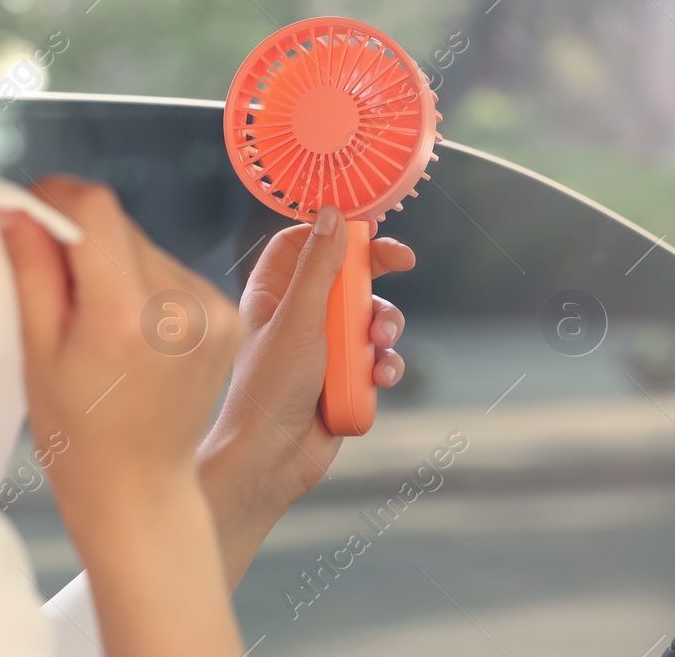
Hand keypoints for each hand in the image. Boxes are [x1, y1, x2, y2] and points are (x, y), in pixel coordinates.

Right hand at [0, 175, 245, 655]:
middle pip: (118, 225)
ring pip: (144, 245)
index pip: (94, 208)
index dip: (55, 197)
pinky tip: (130, 330)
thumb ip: (30, 268)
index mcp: (124, 316)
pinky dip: (144, 283)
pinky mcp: (229, 316)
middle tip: (52, 282)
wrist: (139, 489)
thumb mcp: (36, 350)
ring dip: (112, 260)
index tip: (29, 213)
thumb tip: (16, 206)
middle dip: (79, 237)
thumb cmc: (77, 433)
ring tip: (95, 320)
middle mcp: (178, 307)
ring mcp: (212, 311)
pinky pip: (171, 270)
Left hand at [197, 206, 414, 589]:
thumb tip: (333, 214)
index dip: (335, 229)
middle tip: (403, 260)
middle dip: (376, 273)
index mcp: (274, 293)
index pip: (305, 243)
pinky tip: (379, 379)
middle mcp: (299, 316)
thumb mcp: (299, 319)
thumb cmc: (270, 388)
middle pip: (348, 276)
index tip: (367, 221)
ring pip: (370, 318)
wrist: (272, 460)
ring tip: (378, 345)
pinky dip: (384, 366)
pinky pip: (377, 359)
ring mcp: (324, 348)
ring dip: (384, 327)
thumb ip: (320, 267)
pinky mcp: (344, 380)